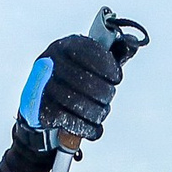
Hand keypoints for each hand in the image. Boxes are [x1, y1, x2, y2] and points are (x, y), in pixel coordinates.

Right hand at [16, 33, 121, 152]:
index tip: (116, 79)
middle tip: (107, 99)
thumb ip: (111, 53)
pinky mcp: (42, 110)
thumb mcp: (89, 63)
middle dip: (104, 94)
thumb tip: (132, 42)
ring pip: (80, 104)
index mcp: (65, 46)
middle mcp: (51, 62)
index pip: (92, 54)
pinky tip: (94, 128)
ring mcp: (44, 87)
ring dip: (97, 113)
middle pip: (88, 82)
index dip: (109, 68)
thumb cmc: (71, 81)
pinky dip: (88, 129)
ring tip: (100, 113)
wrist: (39, 106)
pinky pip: (72, 122)